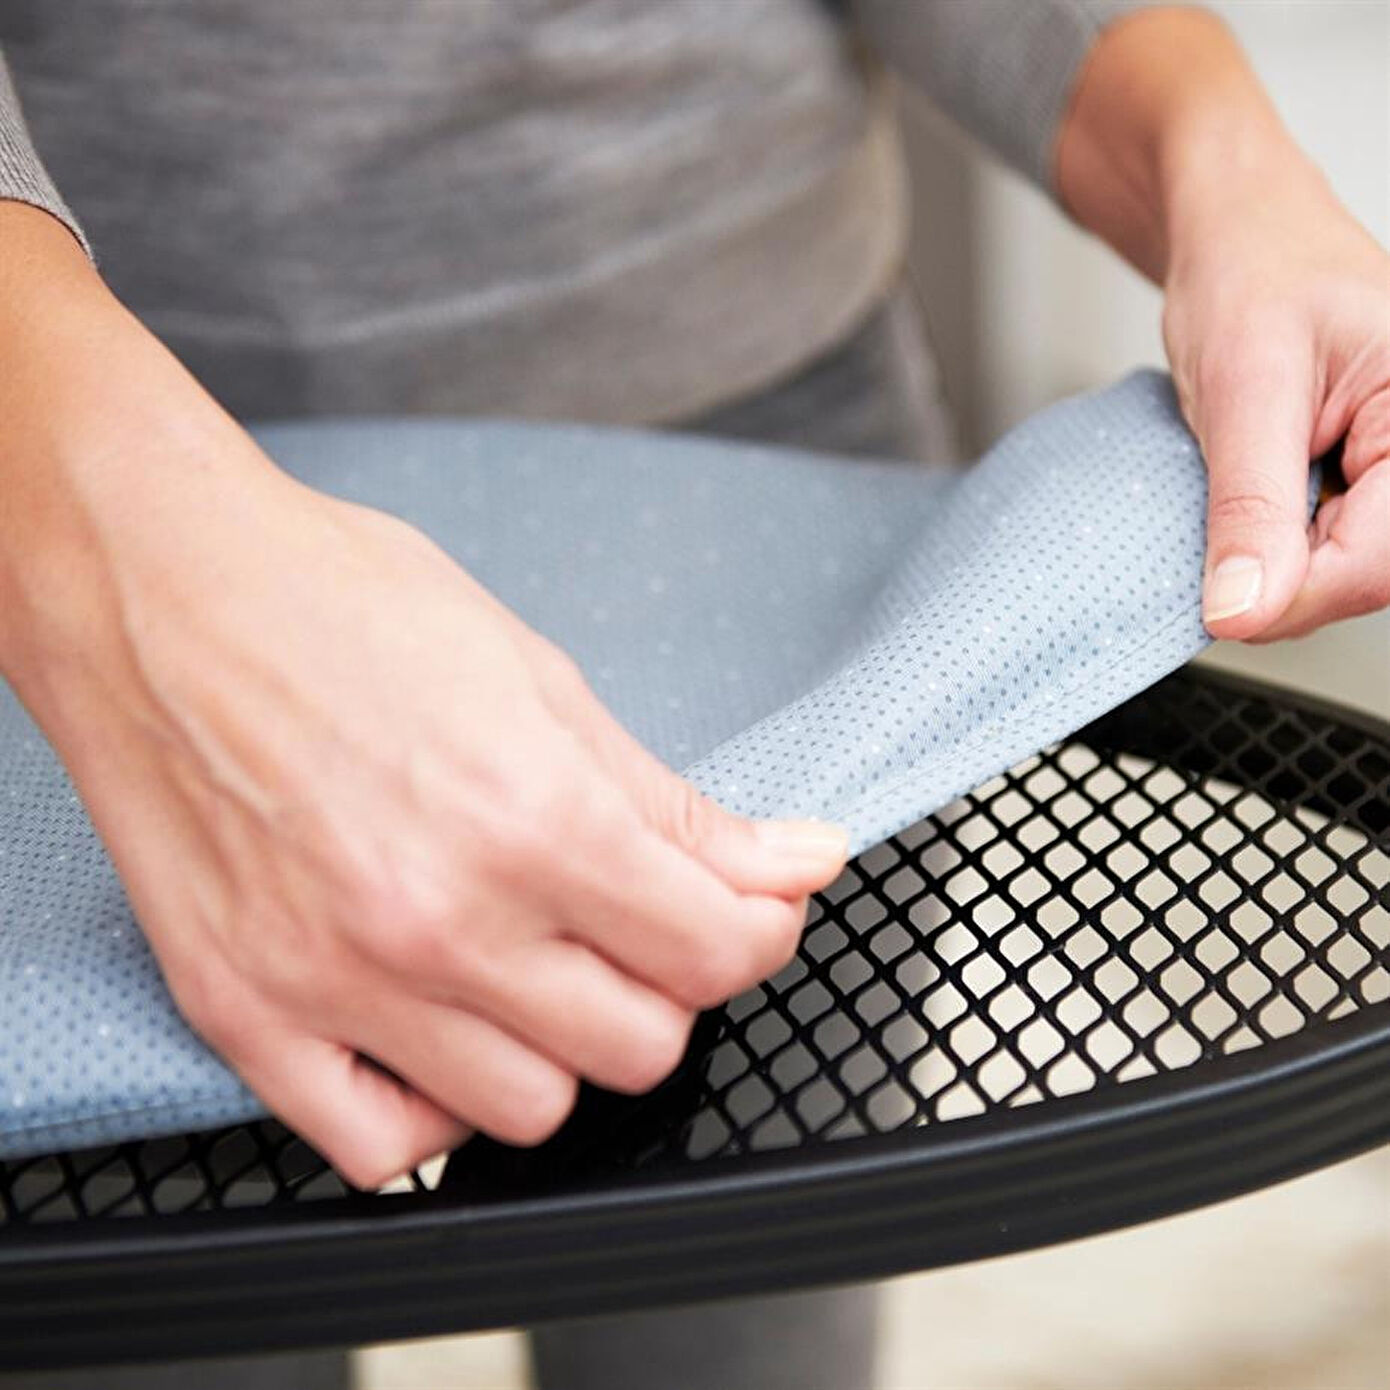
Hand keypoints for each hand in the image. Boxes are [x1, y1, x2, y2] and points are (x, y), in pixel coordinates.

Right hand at [0, 204, 849, 1187]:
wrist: (165, 590)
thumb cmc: (344, 604)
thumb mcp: (542, 679)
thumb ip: (676, 802)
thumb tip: (795, 860)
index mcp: (532, 819)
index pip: (715, 951)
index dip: (758, 930)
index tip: (749, 908)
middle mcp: (441, 920)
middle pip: (642, 1046)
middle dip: (665, 984)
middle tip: (633, 926)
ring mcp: (339, 982)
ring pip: (532, 1110)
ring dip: (559, 1046)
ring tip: (528, 968)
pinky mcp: (250, 1014)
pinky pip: (383, 1150)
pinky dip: (433, 1110)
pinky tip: (436, 1032)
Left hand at [1161, 133, 1388, 640]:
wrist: (1236, 239)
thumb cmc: (1252, 275)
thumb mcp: (1243, 391)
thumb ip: (1249, 507)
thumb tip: (1244, 607)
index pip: (1378, 557)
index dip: (1295, 596)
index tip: (1222, 606)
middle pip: (1367, 573)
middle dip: (1284, 580)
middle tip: (1220, 538)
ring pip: (1345, 570)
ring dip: (1277, 562)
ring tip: (1241, 489)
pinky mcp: (1370, 479)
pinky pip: (1327, 547)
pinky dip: (1274, 544)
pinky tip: (1252, 499)